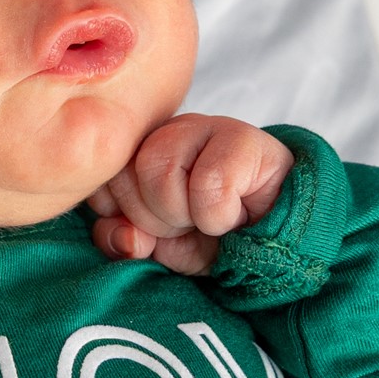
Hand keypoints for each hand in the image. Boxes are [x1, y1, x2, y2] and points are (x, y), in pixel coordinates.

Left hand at [88, 115, 293, 273]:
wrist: (279, 244)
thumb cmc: (217, 240)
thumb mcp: (162, 250)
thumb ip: (126, 241)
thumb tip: (125, 236)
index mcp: (138, 152)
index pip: (99, 178)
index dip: (120, 216)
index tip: (153, 230)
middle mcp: (166, 131)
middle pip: (124, 172)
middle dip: (153, 218)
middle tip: (188, 226)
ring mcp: (205, 127)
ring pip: (159, 169)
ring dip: (183, 214)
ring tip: (208, 221)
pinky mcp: (244, 139)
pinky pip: (209, 183)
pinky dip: (219, 215)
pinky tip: (236, 214)